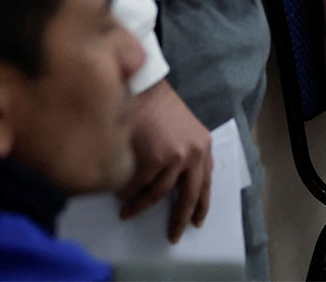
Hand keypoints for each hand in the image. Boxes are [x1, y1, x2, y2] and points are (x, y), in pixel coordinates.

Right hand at [118, 79, 211, 241]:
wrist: (143, 89)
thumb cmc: (159, 107)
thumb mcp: (184, 129)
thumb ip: (186, 152)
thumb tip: (175, 183)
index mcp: (204, 147)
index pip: (206, 183)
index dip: (202, 204)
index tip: (197, 222)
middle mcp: (195, 154)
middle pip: (188, 197)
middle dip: (179, 219)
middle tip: (173, 235)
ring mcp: (175, 157)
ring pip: (157, 195)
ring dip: (140, 207)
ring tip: (127, 212)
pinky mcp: (155, 159)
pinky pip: (137, 186)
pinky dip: (127, 193)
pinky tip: (120, 194)